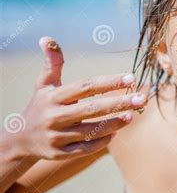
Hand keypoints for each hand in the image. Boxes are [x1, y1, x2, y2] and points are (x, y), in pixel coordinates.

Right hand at [8, 37, 146, 160]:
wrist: (19, 139)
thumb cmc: (41, 106)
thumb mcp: (44, 84)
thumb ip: (52, 63)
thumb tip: (47, 38)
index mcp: (53, 97)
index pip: (86, 87)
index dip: (109, 82)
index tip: (131, 78)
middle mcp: (54, 116)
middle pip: (92, 108)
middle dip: (119, 103)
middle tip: (140, 99)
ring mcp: (56, 136)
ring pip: (91, 131)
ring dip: (114, 124)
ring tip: (132, 116)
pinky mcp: (58, 153)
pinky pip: (86, 148)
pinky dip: (102, 141)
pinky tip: (115, 133)